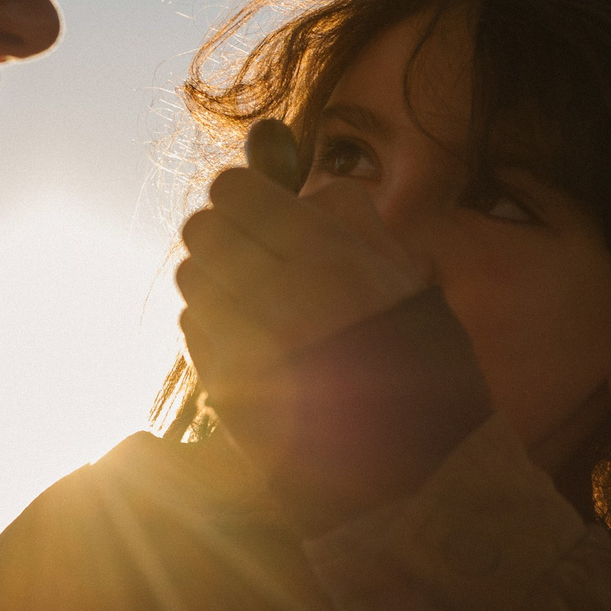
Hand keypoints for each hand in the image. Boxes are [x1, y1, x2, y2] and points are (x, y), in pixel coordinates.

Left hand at [175, 165, 424, 440]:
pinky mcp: (225, 393)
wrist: (418, 466)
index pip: (234, 190)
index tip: (262, 206)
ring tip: (261, 300)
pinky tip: (258, 341)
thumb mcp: (400, 271)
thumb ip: (339, 208)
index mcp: (328, 260)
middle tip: (259, 251)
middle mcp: (277, 301)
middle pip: (201, 230)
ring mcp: (245, 352)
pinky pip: (193, 330)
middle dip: (226, 232)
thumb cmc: (419, 358)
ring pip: (191, 280)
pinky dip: (215, 325)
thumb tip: (270, 144)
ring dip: (218, 280)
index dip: (245, 192)